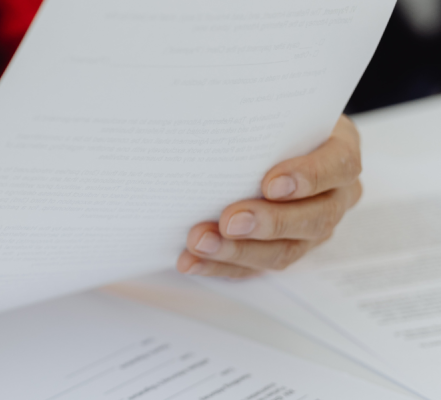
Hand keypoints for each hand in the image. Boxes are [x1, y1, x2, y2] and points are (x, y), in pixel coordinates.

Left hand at [178, 116, 362, 277]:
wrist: (272, 138)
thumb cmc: (274, 121)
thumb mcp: (276, 106)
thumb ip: (260, 109)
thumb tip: (216, 95)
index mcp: (340, 152)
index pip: (338, 166)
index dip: (308, 177)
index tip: (271, 183)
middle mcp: (335, 195)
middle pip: (315, 218)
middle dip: (268, 222)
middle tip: (229, 220)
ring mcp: (311, 228)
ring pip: (285, 250)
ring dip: (238, 251)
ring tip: (200, 243)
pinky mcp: (282, 249)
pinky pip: (255, 267)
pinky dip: (220, 265)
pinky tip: (191, 261)